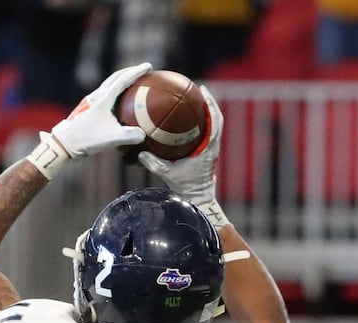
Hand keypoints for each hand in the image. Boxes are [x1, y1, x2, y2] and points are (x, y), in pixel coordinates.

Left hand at [47, 62, 150, 158]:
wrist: (64, 144)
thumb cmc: (87, 139)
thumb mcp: (111, 138)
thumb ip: (129, 136)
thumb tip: (143, 134)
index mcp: (103, 99)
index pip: (123, 80)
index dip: (137, 72)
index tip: (148, 66)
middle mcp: (97, 97)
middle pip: (115, 78)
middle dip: (130, 71)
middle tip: (144, 70)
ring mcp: (92, 102)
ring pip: (110, 85)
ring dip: (122, 81)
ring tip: (134, 83)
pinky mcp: (90, 110)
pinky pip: (107, 96)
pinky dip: (117, 94)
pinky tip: (122, 103)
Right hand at [138, 83, 222, 208]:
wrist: (199, 198)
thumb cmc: (186, 187)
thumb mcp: (167, 173)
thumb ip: (153, 162)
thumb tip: (140, 151)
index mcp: (208, 147)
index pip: (214, 121)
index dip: (211, 104)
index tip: (203, 91)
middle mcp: (213, 146)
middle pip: (217, 118)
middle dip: (210, 102)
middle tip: (199, 90)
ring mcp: (212, 149)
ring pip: (214, 125)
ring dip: (207, 112)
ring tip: (195, 100)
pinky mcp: (208, 153)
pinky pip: (207, 133)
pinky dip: (200, 123)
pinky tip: (187, 119)